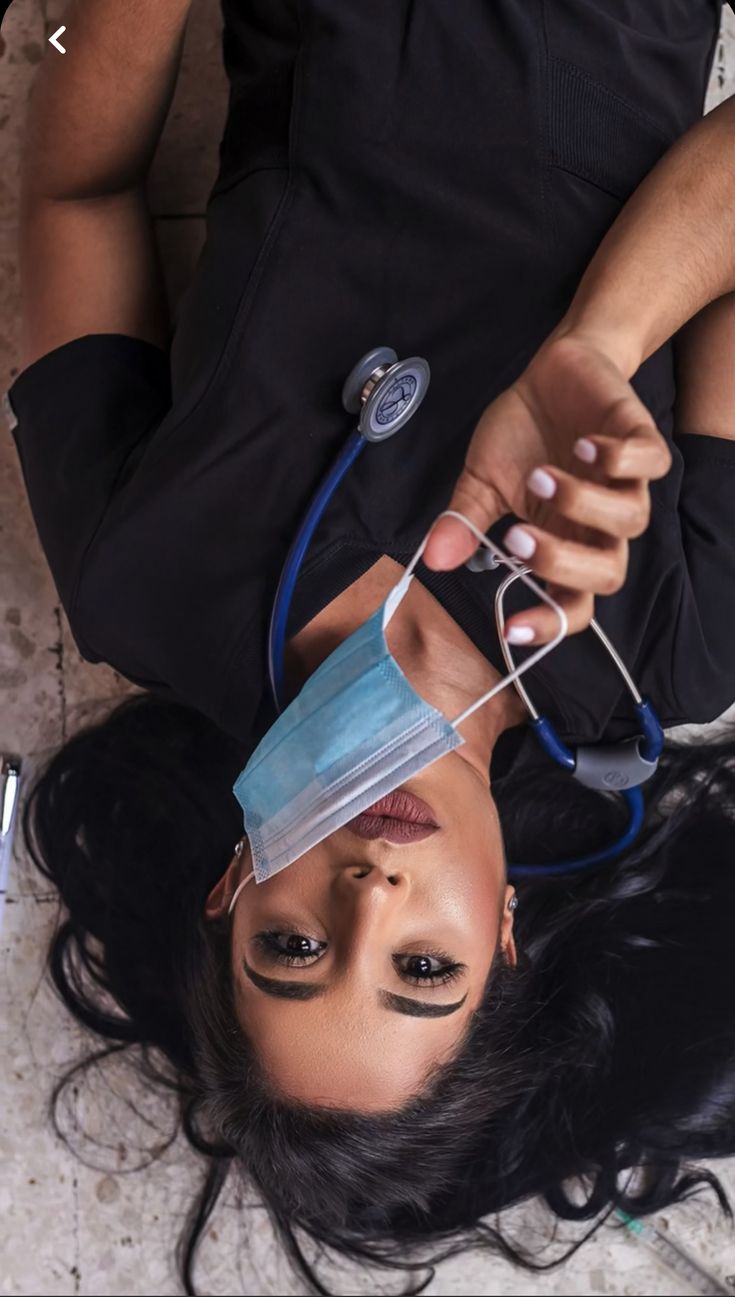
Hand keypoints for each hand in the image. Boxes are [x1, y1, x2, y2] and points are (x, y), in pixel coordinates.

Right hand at [423, 332, 671, 643]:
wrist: (557, 370)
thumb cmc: (523, 432)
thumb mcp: (482, 479)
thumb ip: (463, 521)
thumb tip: (432, 560)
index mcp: (564, 542)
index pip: (571, 603)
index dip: (549, 623)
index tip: (509, 626)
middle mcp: (599, 523)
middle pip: (609, 575)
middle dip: (563, 563)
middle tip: (516, 534)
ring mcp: (624, 483)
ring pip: (631, 521)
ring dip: (581, 503)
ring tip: (539, 476)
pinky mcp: (640, 439)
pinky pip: (650, 463)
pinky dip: (618, 458)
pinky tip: (582, 444)